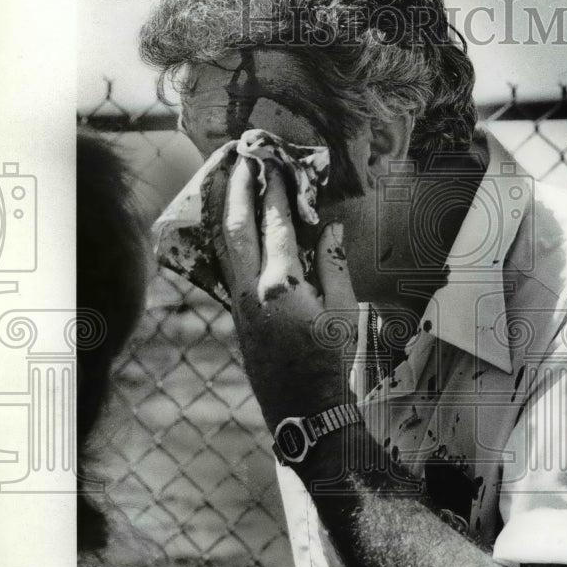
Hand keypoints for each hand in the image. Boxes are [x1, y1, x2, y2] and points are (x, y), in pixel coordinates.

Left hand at [211, 155, 358, 432]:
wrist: (304, 411)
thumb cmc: (331, 364)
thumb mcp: (343, 312)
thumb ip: (334, 265)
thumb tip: (331, 228)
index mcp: (282, 287)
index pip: (275, 225)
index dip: (273, 191)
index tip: (273, 161)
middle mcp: (252, 291)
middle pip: (237, 227)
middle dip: (237, 188)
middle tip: (239, 156)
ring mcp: (238, 304)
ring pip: (223, 245)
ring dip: (226, 209)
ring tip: (229, 179)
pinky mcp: (236, 316)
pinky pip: (226, 266)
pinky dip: (228, 238)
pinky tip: (232, 225)